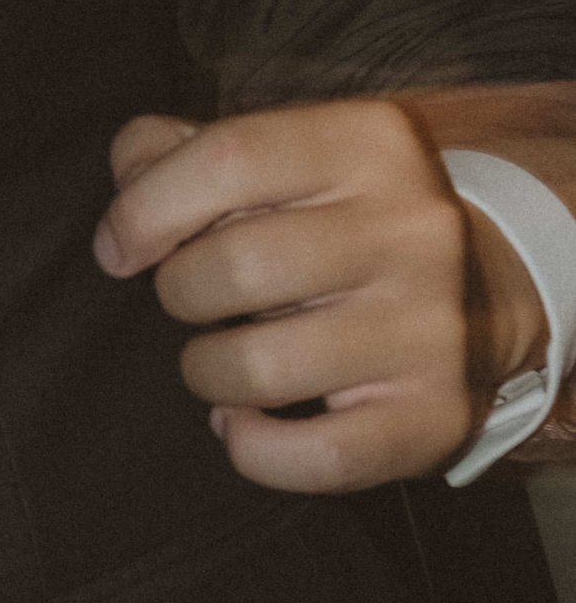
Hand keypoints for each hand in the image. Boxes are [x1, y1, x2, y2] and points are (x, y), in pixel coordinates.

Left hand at [94, 99, 545, 490]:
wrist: (483, 293)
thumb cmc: (341, 222)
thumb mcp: (283, 162)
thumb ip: (186, 153)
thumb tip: (131, 173)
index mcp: (371, 145)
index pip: (228, 158)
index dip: (145, 209)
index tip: (119, 249)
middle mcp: (414, 230)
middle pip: (234, 267)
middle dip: (180, 293)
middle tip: (195, 302)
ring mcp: (431, 329)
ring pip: (257, 368)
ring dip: (206, 371)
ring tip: (221, 360)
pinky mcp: (435, 416)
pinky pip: (313, 457)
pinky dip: (252, 448)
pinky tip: (244, 421)